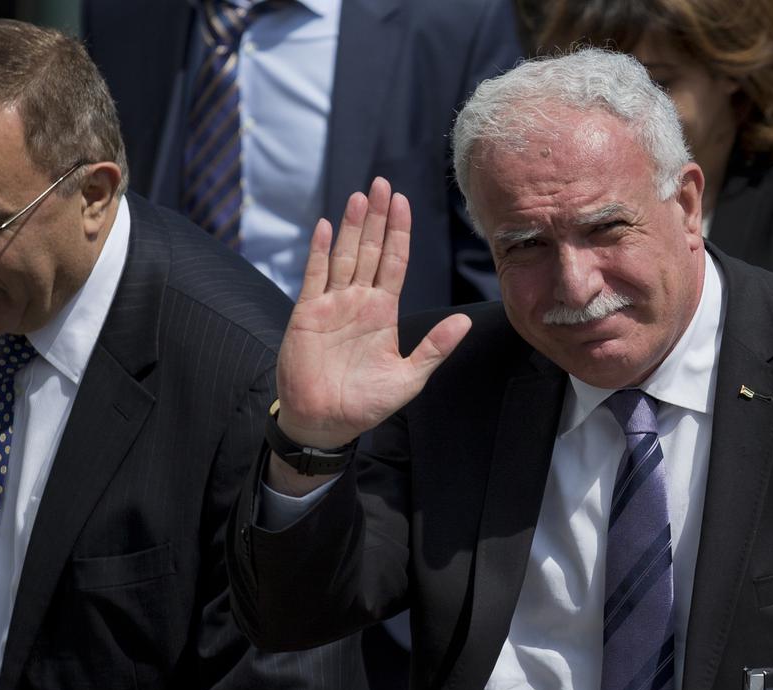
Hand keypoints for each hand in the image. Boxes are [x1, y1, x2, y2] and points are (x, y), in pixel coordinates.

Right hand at [269, 177, 471, 491]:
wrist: (326, 422)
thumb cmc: (366, 403)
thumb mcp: (409, 377)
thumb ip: (435, 348)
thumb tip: (464, 321)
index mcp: (383, 312)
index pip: (395, 263)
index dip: (399, 232)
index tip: (404, 202)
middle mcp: (358, 301)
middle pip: (370, 250)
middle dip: (378, 217)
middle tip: (383, 183)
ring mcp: (331, 305)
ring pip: (345, 256)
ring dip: (352, 226)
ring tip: (361, 196)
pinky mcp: (307, 314)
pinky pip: (314, 276)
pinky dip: (321, 251)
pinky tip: (328, 227)